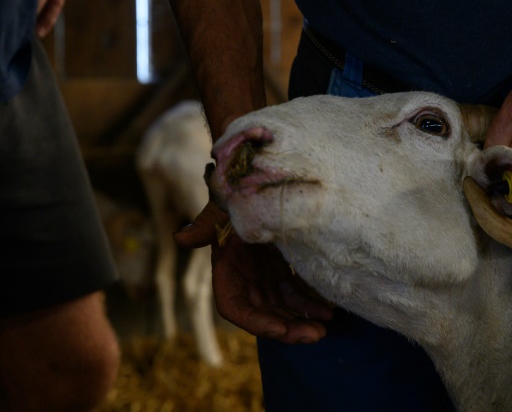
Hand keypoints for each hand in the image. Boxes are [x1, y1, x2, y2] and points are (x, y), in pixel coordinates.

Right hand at [175, 202, 333, 342]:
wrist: (258, 179)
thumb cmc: (238, 192)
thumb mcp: (224, 206)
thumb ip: (206, 224)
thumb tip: (180, 238)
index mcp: (227, 268)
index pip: (234, 306)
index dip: (255, 321)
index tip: (279, 329)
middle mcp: (246, 278)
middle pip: (263, 314)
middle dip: (287, 328)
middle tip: (315, 334)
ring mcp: (265, 276)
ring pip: (282, 308)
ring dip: (302, 320)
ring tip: (325, 326)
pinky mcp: (283, 270)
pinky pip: (297, 293)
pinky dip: (310, 303)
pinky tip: (329, 308)